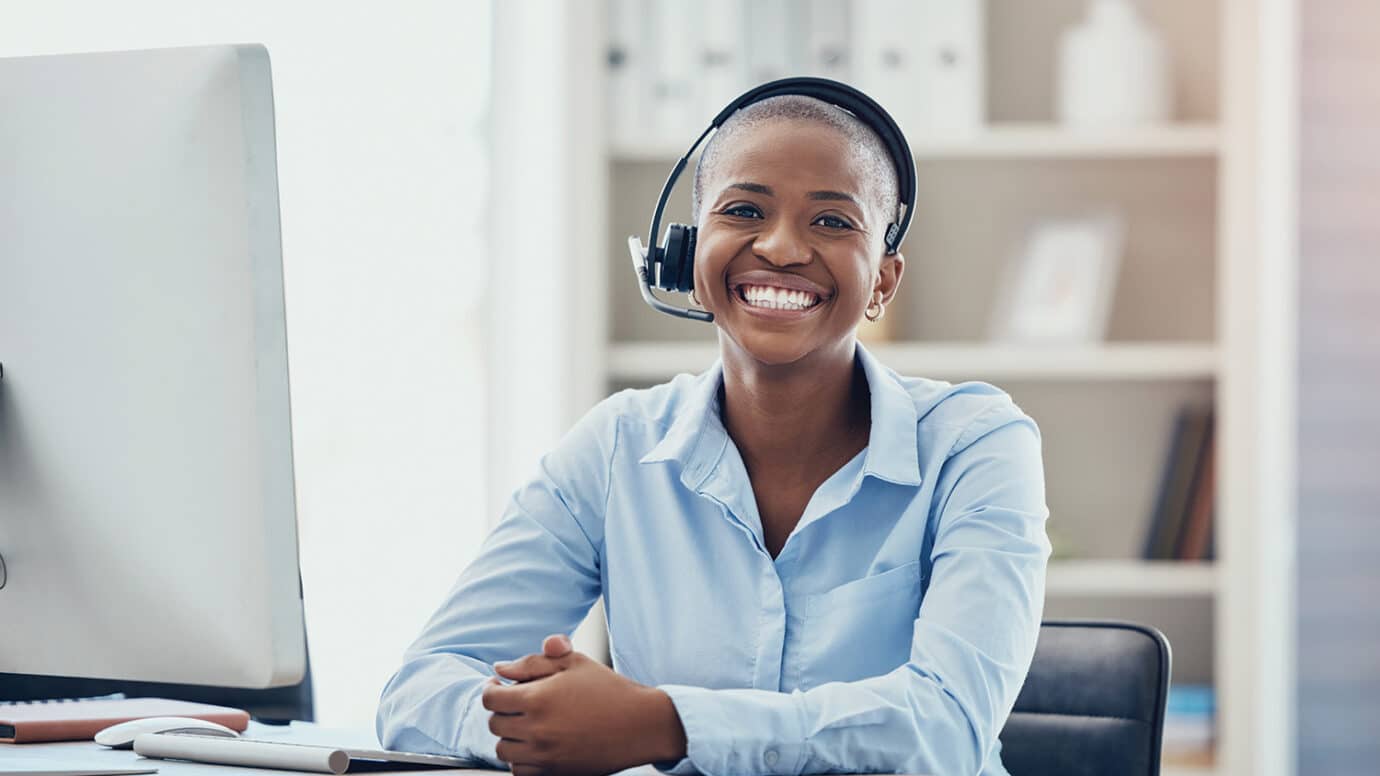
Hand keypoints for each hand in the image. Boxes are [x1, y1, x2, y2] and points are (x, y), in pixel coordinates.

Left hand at [483, 635, 686, 775]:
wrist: (640, 724)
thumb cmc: (609, 689)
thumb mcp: (573, 663)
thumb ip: (532, 662)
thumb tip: (500, 669)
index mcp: (538, 699)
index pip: (491, 698)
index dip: (491, 689)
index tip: (500, 686)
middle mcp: (537, 730)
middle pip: (494, 724)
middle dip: (502, 710)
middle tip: (518, 702)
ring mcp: (545, 755)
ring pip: (504, 750)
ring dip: (510, 735)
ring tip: (528, 723)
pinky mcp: (555, 772)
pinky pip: (519, 771)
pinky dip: (521, 759)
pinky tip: (536, 744)